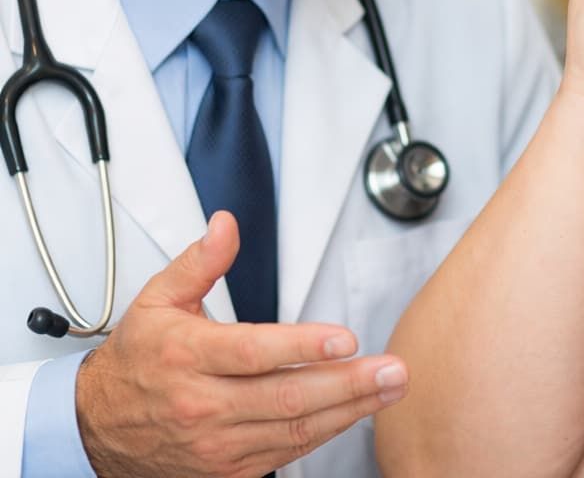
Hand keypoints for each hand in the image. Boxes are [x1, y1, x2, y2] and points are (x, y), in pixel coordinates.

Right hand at [76, 211, 406, 477]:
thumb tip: (227, 224)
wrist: (96, 427)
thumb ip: (200, 260)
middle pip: (285, 398)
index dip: (302, 347)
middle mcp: (203, 404)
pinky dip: (324, 434)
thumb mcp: (157, 298)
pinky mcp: (227, 470)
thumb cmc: (136, 359)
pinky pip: (285, 453)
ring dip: (348, 411)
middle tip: (392, 370)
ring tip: (389, 389)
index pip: (253, 353)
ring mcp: (216, 444)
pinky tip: (355, 412)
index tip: (345, 339)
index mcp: (187, 356)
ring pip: (293, 430)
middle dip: (348, 384)